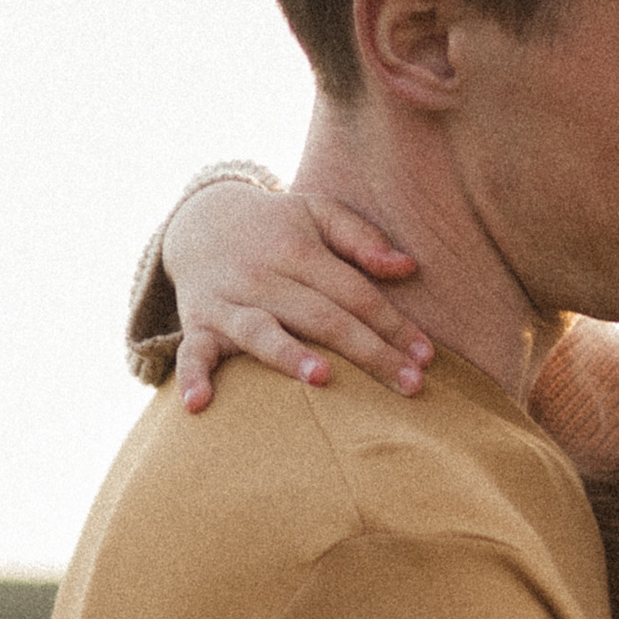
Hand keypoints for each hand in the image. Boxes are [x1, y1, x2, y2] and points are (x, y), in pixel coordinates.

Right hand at [163, 182, 436, 413]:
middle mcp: (263, 276)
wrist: (198, 221)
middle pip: (323, 317)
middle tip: (410, 384)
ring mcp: (228, 302)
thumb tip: (407, 268)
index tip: (426, 356)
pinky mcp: (198, 324)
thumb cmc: (276, 227)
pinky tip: (199, 405)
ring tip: (322, 378)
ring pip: (262, 331)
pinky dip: (192, 377)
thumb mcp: (318, 213)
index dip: (393, 324)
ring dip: (289, 355)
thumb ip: (362, 237)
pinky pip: (193, 353)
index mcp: (298, 249)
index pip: (355, 292)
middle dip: (369, 352)